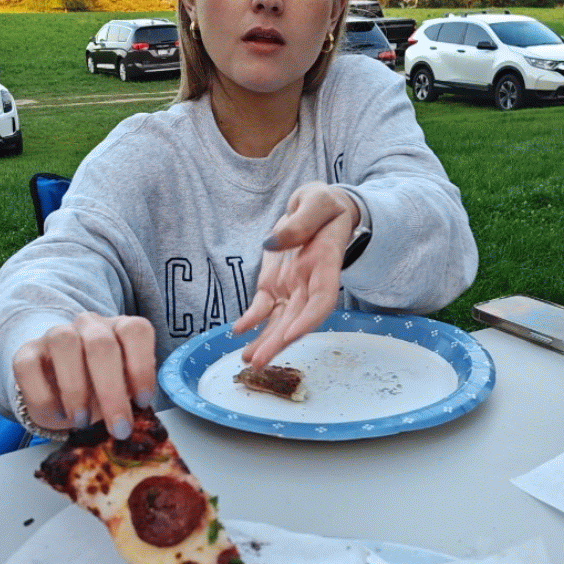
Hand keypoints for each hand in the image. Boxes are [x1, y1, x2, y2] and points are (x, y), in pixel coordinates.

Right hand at [12, 312, 155, 438]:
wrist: (60, 394)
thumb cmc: (99, 390)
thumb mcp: (123, 392)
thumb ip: (133, 399)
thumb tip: (141, 424)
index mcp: (120, 329)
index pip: (135, 330)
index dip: (142, 366)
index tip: (142, 402)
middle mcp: (89, 325)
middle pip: (101, 344)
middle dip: (111, 391)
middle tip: (118, 428)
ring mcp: (55, 335)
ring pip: (64, 344)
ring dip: (75, 389)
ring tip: (82, 421)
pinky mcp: (26, 352)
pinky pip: (28, 366)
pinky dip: (44, 396)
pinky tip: (58, 414)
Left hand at [233, 183, 359, 367]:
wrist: (319, 210)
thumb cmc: (324, 205)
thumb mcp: (317, 202)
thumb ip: (300, 222)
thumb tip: (271, 243)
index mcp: (325, 264)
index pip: (322, 299)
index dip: (308, 320)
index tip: (292, 335)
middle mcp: (309, 283)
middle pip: (295, 319)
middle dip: (278, 342)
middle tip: (259, 361)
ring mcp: (291, 287)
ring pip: (278, 320)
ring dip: (264, 341)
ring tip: (248, 361)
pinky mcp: (274, 284)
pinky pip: (262, 307)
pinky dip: (250, 320)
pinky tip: (237, 332)